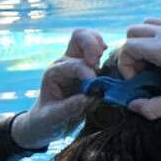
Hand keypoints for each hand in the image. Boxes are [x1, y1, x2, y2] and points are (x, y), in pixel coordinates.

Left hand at [12, 29, 106, 148]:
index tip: (95, 88)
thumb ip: (68, 108)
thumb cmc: (46, 121)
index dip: (86, 73)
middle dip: (91, 44)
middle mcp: (65, 63)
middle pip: (79, 37)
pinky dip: (107, 53)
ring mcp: (77, 63)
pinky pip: (99, 51)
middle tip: (99, 57)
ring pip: (89, 38)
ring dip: (100, 45)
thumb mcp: (52, 119)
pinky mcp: (89, 69)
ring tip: (106, 57)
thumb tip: (88, 97)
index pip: (74, 65)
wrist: (47, 124)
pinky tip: (113, 62)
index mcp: (54, 73)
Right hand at [118, 19, 160, 120]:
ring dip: (145, 39)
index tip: (138, 79)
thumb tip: (133, 106)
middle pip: (134, 30)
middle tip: (144, 69)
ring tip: (155, 60)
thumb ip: (151, 108)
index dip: (126, 64)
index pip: (128, 46)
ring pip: (150, 23)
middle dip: (132, 49)